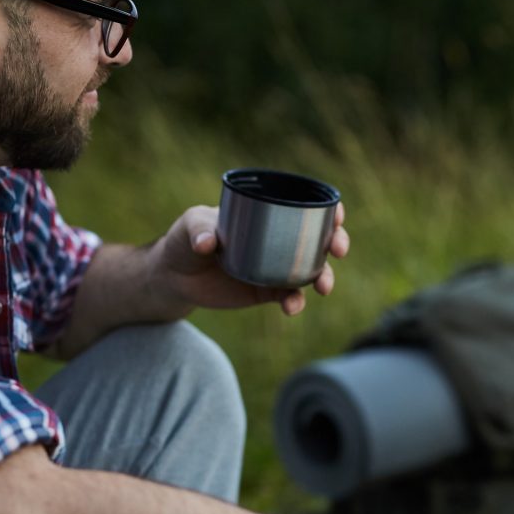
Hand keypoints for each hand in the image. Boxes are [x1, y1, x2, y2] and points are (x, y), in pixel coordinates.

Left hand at [151, 202, 349, 315]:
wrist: (174, 277)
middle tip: (338, 250)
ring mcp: (276, 266)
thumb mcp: (189, 225)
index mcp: (267, 214)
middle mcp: (278, 239)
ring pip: (313, 270)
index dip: (328, 209)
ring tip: (322, 288)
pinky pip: (290, 296)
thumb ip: (199, 230)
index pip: (304, 205)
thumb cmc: (184, 239)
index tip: (336, 215)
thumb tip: (209, 243)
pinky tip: (291, 307)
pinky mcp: (267, 292)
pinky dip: (295, 302)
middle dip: (337, 242)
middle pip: (320, 238)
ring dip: (324, 277)